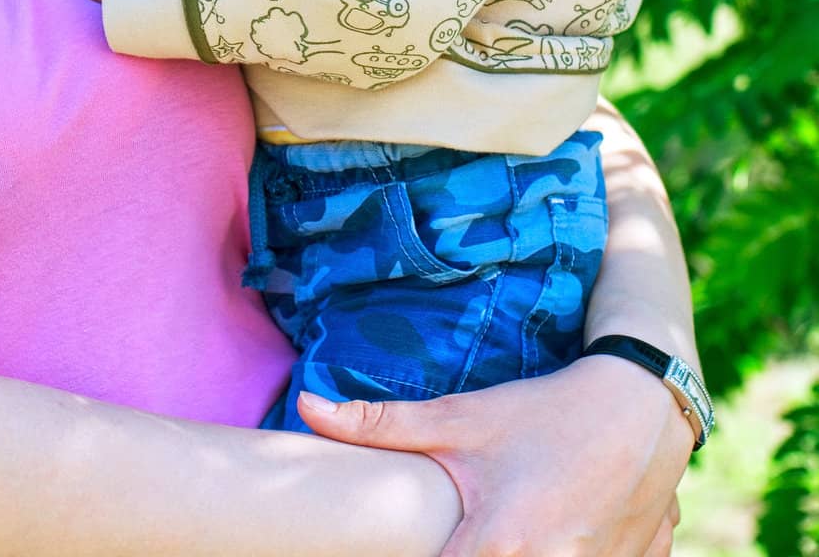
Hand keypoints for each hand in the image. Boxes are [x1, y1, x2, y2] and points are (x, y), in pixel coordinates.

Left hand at [297, 356, 692, 556]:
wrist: (641, 406)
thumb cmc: (544, 412)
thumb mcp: (463, 417)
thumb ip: (382, 425)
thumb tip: (307, 406)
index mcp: (498, 547)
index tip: (400, 548)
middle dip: (467, 555)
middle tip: (461, 533)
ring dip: (519, 555)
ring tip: (507, 529)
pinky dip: (565, 553)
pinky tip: (557, 528)